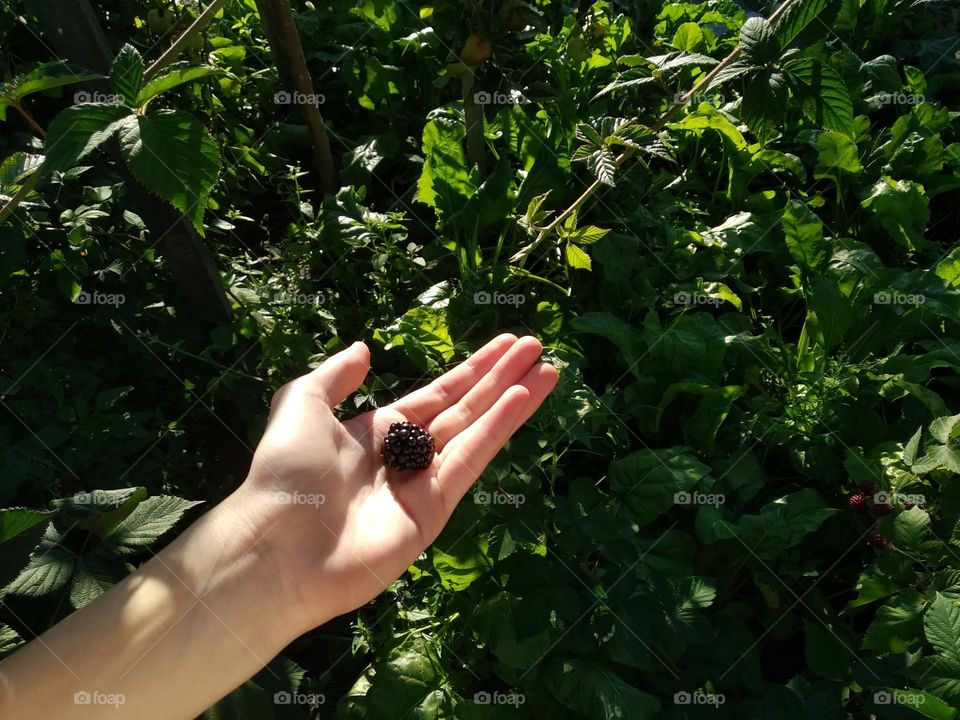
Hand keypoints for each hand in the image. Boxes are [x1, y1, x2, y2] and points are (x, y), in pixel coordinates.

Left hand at [236, 334, 556, 629]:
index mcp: (379, 431)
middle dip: (501, 377)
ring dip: (513, 399)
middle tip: (537, 346)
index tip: (504, 345)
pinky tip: (522, 399)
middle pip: (465, 408)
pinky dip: (498, 429)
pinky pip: (471, 460)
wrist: (279, 544)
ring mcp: (424, 484)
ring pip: (477, 431)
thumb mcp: (301, 404)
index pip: (438, 394)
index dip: (472, 370)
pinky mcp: (434, 511)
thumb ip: (335, 375)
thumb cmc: (286, 471)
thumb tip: (364, 348)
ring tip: (549, 369)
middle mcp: (407, 455)